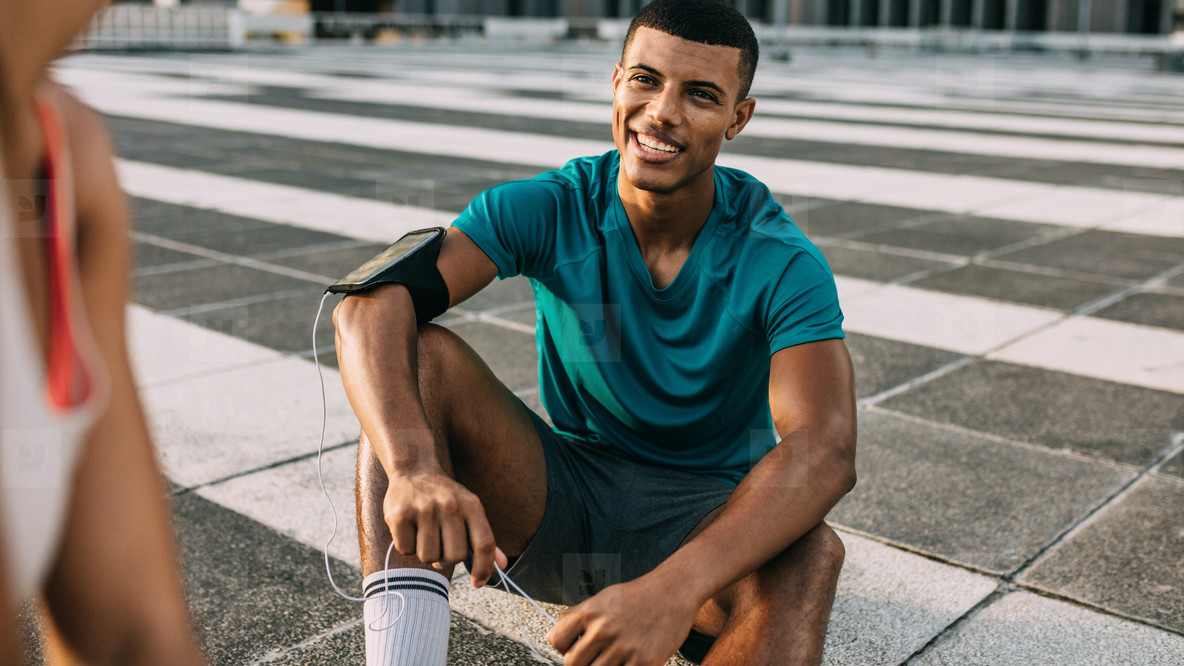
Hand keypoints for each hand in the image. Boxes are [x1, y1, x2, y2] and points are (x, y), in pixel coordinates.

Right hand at [384, 471, 507, 586]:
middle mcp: (450, 506)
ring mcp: (424, 509)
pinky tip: (409, 528)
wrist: (414, 469)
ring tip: (424, 533)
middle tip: (440, 544)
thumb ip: (485, 539)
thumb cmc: (446, 497)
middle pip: (455, 556)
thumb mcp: (470, 510)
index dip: (484, 568)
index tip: (477, 583)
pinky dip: (407, 546)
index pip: (484, 544)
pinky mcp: (399, 514)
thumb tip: (503, 566)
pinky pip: (406, 550)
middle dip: (447, 558)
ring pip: (428, 557)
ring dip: (426, 552)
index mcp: (472, 505)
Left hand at [545, 575, 700, 665]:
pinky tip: (627, 660)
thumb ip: (576, 617)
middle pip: (573, 664)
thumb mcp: (602, 598)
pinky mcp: (644, 662)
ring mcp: (624, 647)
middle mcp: (603, 630)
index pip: (557, 642)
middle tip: (594, 657)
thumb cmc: (637, 596)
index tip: (572, 648)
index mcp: (590, 613)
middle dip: (580, 663)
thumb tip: (552, 638)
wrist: (673, 592)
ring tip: (613, 657)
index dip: (563, 648)